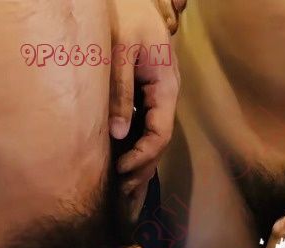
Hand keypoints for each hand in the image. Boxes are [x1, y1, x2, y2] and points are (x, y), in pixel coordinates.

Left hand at [108, 0, 180, 199]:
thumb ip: (120, 90)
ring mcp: (154, 97)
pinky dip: (132, 148)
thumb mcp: (119, 50)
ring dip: (138, 163)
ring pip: (150, 138)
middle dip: (142, 169)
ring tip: (122, 188)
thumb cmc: (124, 14)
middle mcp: (164, 96)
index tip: (122, 170)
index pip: (160, 132)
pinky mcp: (142, 95)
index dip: (143, 155)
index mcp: (166, 86)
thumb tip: (118, 133)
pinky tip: (120, 164)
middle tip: (120, 192)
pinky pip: (141, 128)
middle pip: (158, 142)